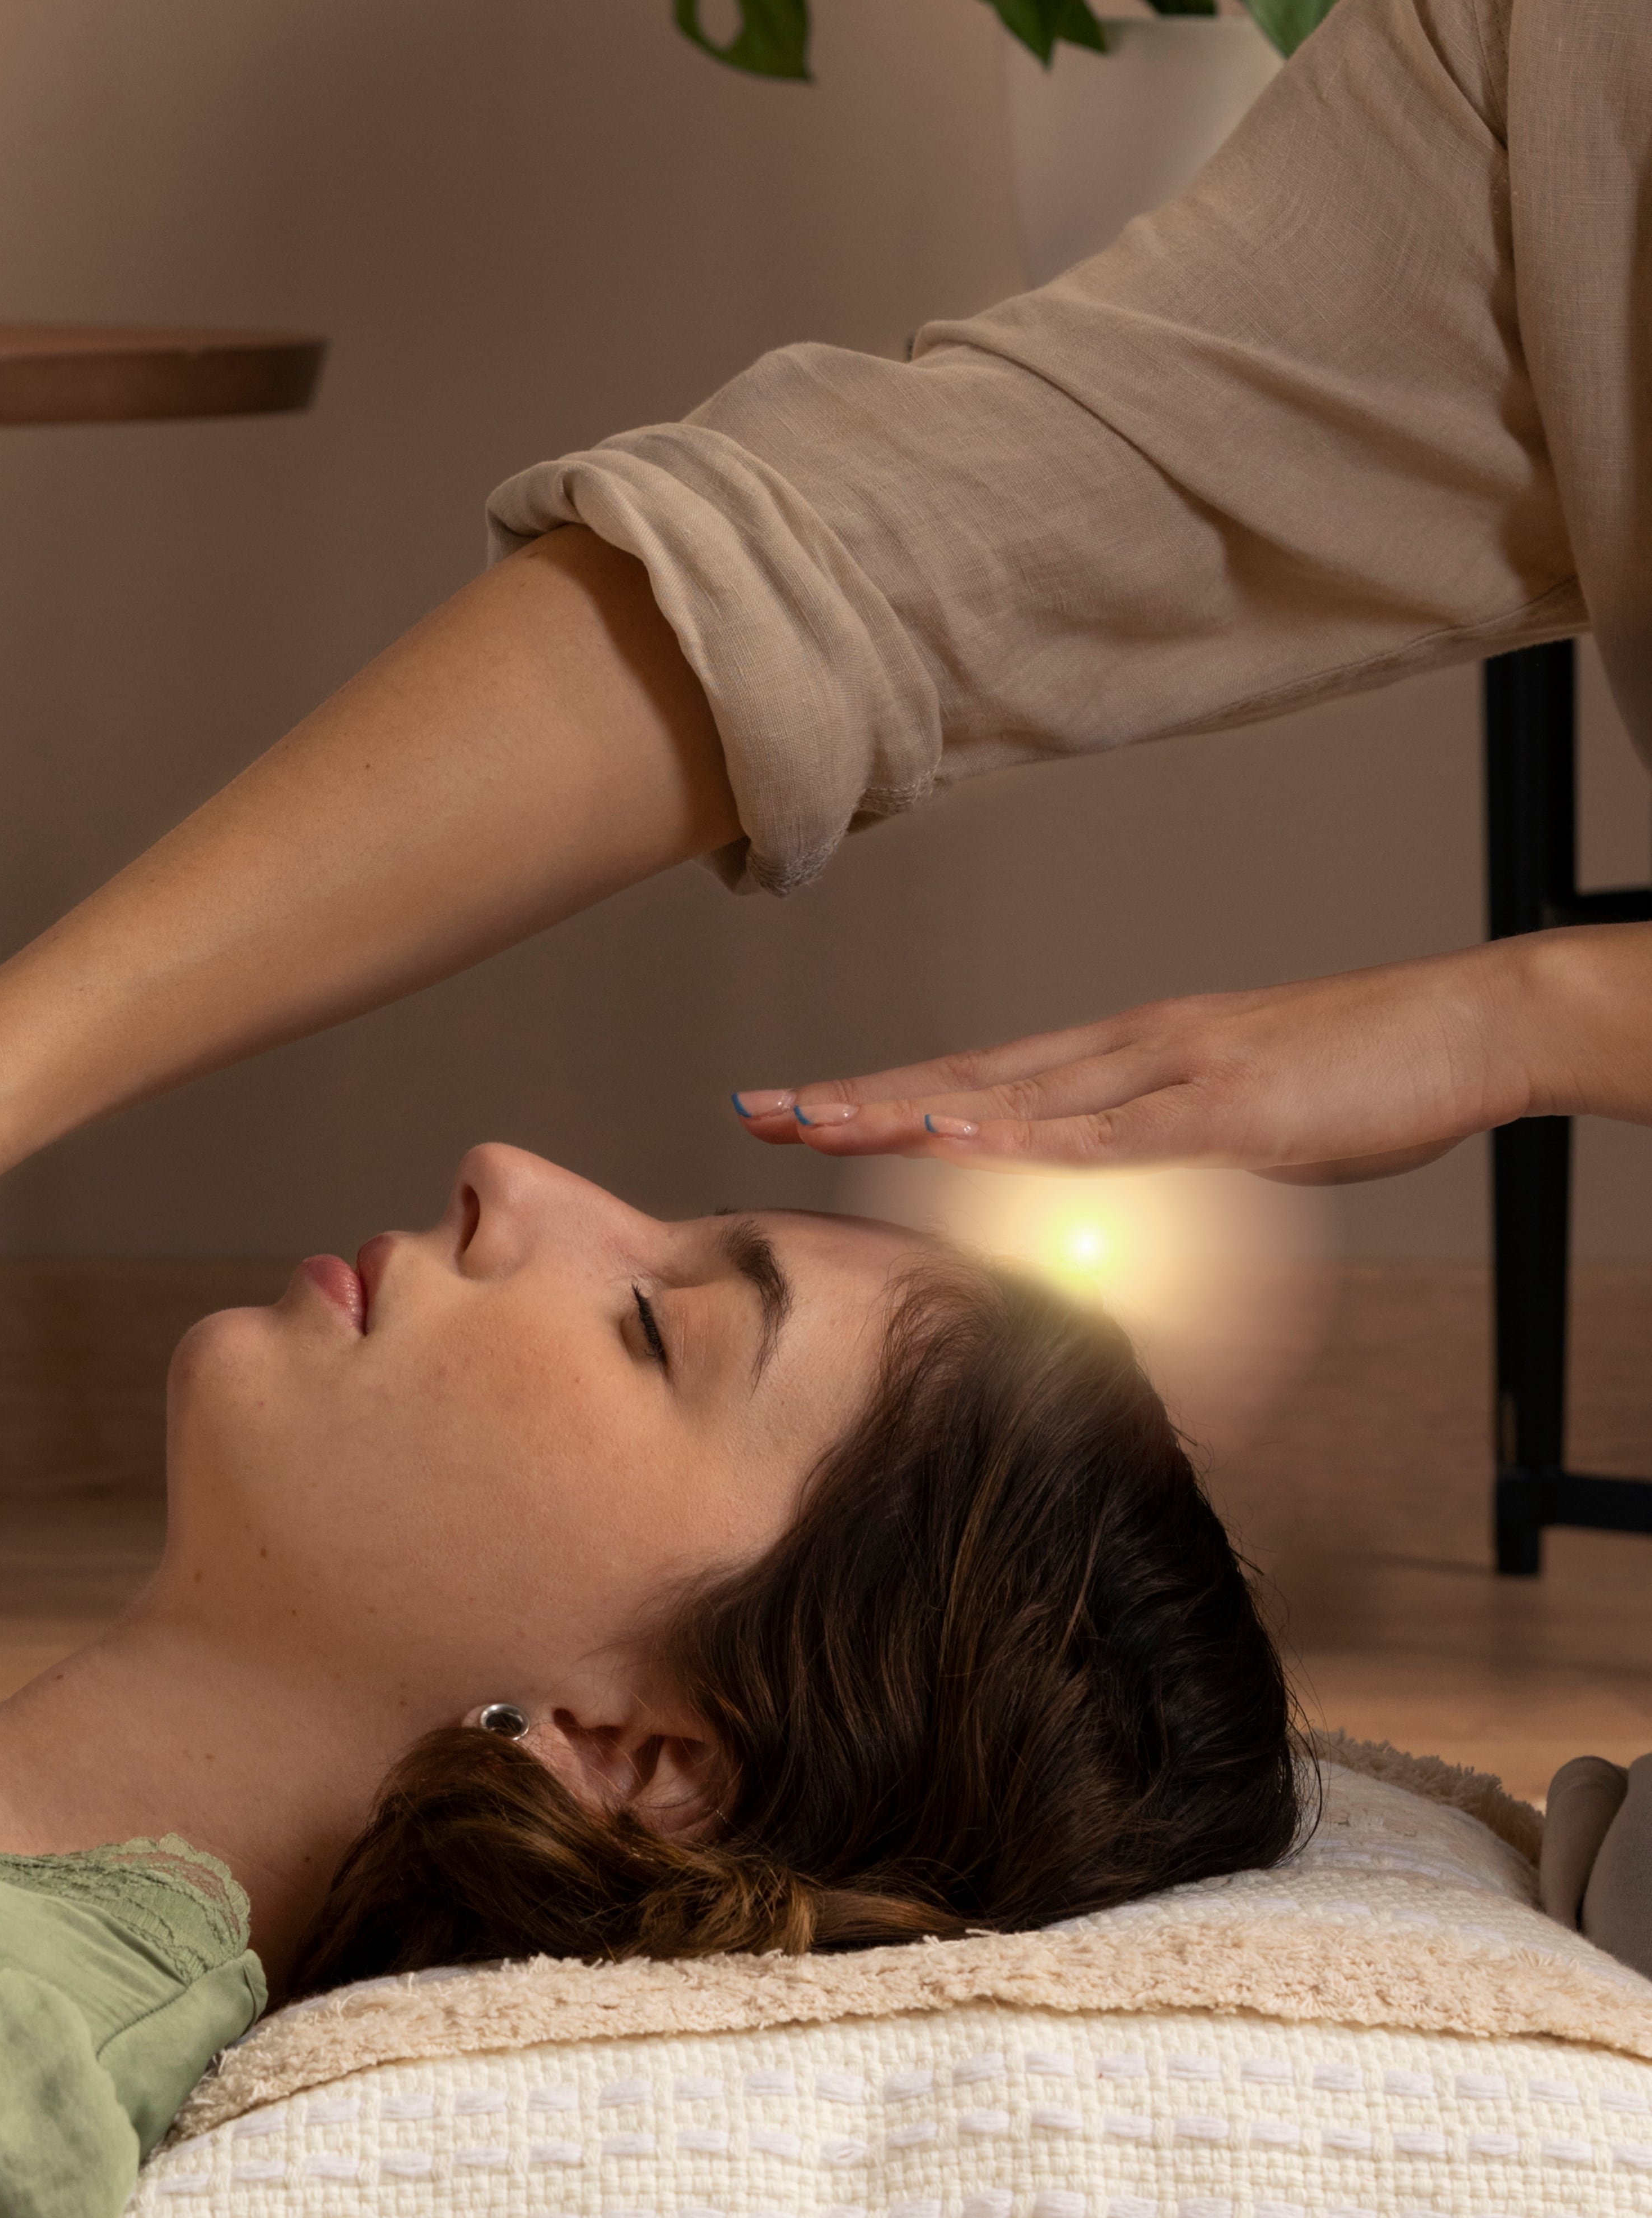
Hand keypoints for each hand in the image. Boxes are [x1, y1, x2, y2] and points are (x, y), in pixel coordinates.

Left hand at [729, 943, 1549, 1185]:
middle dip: (857, 1099)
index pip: (976, 1078)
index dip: (881, 1097)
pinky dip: (1026, 1140)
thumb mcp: (1240, 1127)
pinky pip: (1108, 1133)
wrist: (1459, 1029)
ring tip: (817, 1124)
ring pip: (1012, 1098)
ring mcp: (1171, 1073)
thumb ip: (1168, 1150)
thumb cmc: (1356, 1079)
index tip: (795, 1108)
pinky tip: (959, 1144)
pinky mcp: (1225, 1109)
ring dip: (909, 1114)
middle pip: (965, 1079)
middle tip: (757, 1109)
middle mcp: (1126, 1050)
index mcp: (1124, 1055)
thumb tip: (1118, 1188)